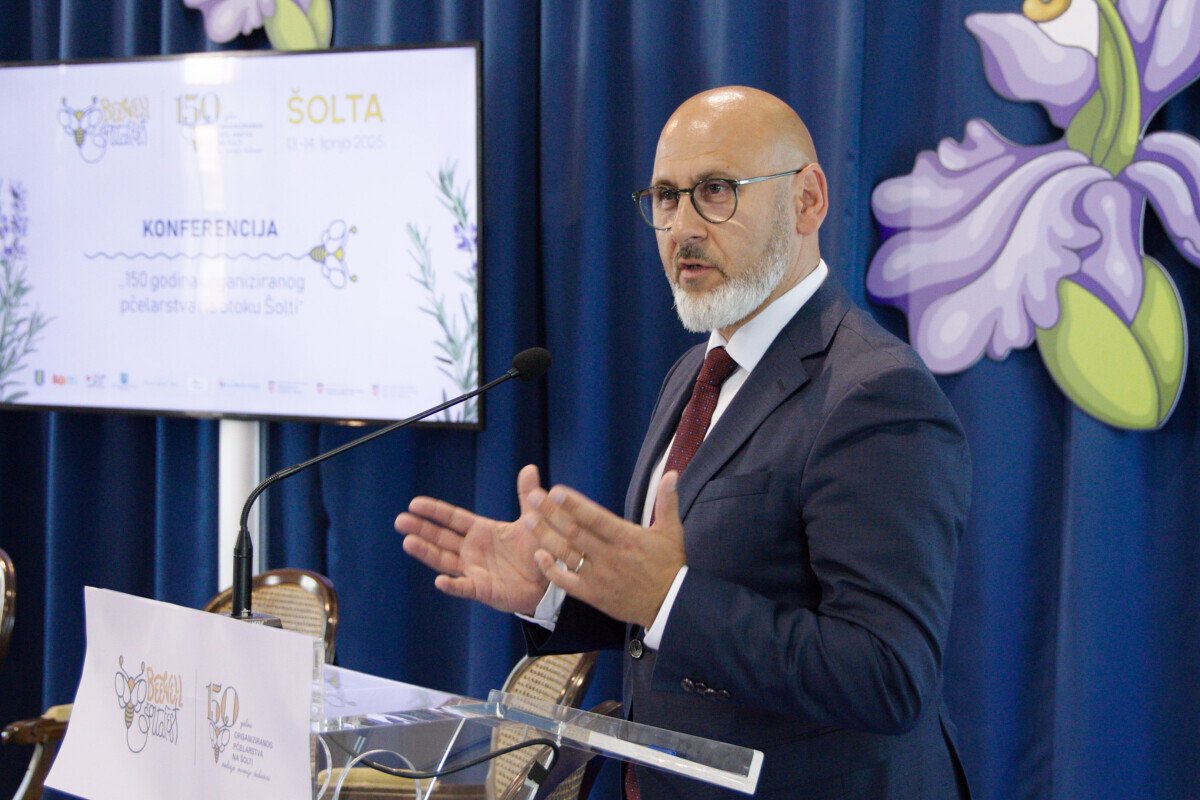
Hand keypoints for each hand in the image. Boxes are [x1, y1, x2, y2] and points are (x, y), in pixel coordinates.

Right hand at [396, 464, 549, 614]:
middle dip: (421, 529)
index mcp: (481, 531)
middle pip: (441, 538)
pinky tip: (439, 581)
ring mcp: (474, 570)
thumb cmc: (537, 550)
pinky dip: (453, 586)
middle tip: (400, 520)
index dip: (434, 511)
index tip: (414, 503)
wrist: (549, 580)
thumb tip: (529, 468)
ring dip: (426, 552)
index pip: (452, 519)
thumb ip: (527, 495)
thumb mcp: (532, 519)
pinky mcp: (483, 589)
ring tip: (408, 542)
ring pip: (445, 560)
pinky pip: (465, 587)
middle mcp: (472, 550)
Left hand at [527, 471, 686, 627]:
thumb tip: (672, 474)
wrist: (669, 605)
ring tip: (528, 520)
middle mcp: (609, 556)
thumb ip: (667, 501)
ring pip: (567, 554)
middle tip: (533, 498)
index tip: (556, 491)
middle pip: (574, 532)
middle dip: (551, 514)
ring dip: (545, 537)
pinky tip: (538, 555)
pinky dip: (551, 570)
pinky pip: (567, 582)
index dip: (574, 505)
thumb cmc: (669, 565)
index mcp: (626, 538)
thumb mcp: (671, 531)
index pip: (595, 518)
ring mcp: (599, 577)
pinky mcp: (593, 595)